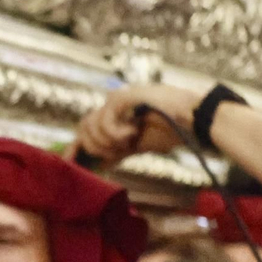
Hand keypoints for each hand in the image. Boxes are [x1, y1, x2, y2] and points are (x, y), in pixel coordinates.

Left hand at [74, 84, 202, 163]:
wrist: (193, 122)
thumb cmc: (172, 132)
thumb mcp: (138, 147)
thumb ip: (118, 152)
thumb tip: (100, 165)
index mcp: (115, 118)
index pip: (85, 130)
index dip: (74, 147)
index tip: (68, 162)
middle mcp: (112, 107)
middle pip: (83, 128)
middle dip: (96, 145)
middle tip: (118, 150)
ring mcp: (117, 100)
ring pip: (90, 125)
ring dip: (107, 140)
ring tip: (129, 140)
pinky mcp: (123, 97)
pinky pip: (104, 119)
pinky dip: (115, 132)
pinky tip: (132, 132)